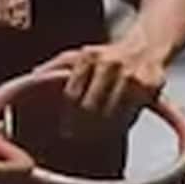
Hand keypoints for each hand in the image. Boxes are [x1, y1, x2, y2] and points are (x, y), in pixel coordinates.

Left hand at [37, 38, 167, 125]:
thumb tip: (33, 76)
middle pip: (91, 107)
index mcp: (89, 57)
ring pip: (113, 114)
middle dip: (81, 127)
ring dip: (101, 130)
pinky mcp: (152, 85)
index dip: (68, 116)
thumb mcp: (77, 55)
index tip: (65, 131)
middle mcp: (111, 64)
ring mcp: (133, 74)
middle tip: (75, 137)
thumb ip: (54, 66)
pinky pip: (132, 114)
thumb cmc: (106, 57)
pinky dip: (122, 125)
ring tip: (93, 137)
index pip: (73, 95)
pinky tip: (113, 128)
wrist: (146, 46)